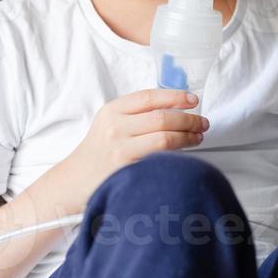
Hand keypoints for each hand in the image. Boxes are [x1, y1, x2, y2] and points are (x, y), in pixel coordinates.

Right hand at [72, 88, 209, 202]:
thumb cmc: (99, 151)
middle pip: (162, 118)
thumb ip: (137, 113)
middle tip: (203, 123)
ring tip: (198, 137)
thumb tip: (177, 107)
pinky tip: (185, 155)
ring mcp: (120, 150)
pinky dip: (177, 156)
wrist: (74, 180)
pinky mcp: (126, 171)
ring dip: (187, 137)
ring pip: (164, 139)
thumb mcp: (111, 122)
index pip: (150, 97)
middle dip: (188, 119)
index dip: (176, 97)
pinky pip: (159, 160)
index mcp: (113, 110)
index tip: (193, 100)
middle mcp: (115, 127)